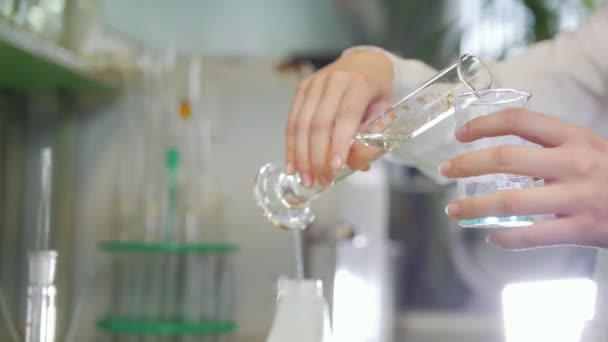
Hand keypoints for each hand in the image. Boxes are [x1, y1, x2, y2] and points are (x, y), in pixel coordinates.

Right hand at [285, 49, 392, 186]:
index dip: (340, 143)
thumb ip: (373, 140)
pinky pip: (292, 120)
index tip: (336, 168)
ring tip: (307, 179)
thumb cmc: (377, 94)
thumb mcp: (385, 115)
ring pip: (302, 123)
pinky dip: (291, 146)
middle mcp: (335, 80)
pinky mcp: (302, 88)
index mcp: (361, 83)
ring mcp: (315, 83)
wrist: (365, 64)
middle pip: (320, 123)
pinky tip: (292, 166)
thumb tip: (355, 165)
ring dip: (302, 155)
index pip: (347, 115)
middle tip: (323, 181)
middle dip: (319, 157)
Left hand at [439, 109, 607, 248]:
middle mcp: (574, 163)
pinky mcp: (582, 229)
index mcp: (575, 138)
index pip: (521, 121)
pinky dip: (507, 238)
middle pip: (507, 158)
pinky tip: (492, 237)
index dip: (485, 124)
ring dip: (475, 206)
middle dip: (468, 163)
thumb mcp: (591, 149)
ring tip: (453, 210)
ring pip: (512, 201)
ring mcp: (577, 197)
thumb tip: (505, 154)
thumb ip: (554, 148)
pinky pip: (533, 236)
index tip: (461, 134)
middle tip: (445, 170)